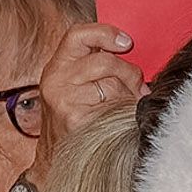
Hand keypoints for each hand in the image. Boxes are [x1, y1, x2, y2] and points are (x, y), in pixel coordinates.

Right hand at [31, 20, 141, 153]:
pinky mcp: (76, 119)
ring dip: (128, 97)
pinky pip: (114, 107)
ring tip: (124, 107)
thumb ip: (98, 64)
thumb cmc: (76, 118)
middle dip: (129, 75)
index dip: (105, 33)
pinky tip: (118, 120)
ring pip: (113, 85)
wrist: (56, 158)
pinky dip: (124, 113)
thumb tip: (133, 53)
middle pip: (106, 62)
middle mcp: (56, 80)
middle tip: (135, 87)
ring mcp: (64, 100)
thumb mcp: (77, 85)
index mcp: (57, 67)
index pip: (78, 35)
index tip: (126, 43)